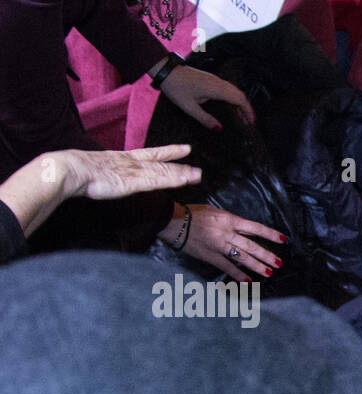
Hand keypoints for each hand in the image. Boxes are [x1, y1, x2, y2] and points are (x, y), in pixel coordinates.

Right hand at [60, 145, 200, 200]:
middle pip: (160, 164)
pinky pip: (157, 181)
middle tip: (197, 169)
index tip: (183, 149)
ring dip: (181, 174)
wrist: (68, 169)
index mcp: (122, 158)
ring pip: (163, 172)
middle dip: (180, 166)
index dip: (168, 152)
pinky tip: (184, 180)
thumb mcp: (94, 169)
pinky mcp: (133, 181)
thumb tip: (102, 177)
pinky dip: (172, 180)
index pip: (150, 154)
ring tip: (197, 176)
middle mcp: (131, 163)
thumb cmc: (74, 171)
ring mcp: (133, 171)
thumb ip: (104, 172)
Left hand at [160, 65, 255, 130]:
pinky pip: (227, 88)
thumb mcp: (189, 107)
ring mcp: (215, 79)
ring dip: (240, 103)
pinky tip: (230, 106)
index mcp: (216, 89)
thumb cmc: (176, 88)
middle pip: (239, 94)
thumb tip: (219, 129)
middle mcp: (218, 82)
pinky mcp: (211, 79)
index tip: (251, 122)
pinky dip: (233, 98)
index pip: (239, 99)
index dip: (247, 110)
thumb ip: (205, 119)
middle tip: (249, 122)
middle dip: (246, 108)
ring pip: (234, 91)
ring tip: (241, 116)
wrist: (166, 71)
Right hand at [171, 205, 284, 281]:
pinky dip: (238, 275)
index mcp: (229, 220)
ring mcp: (219, 246)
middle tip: (279, 262)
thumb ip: (231, 221)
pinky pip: (227, 267)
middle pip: (251, 245)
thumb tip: (244, 229)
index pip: (255, 227)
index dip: (270, 234)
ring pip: (242, 257)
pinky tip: (248, 282)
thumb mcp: (215, 212)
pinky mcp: (210, 256)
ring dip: (257, 266)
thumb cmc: (193, 214)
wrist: (173, 221)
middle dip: (266, 255)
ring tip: (269, 272)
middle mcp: (227, 233)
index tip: (283, 239)